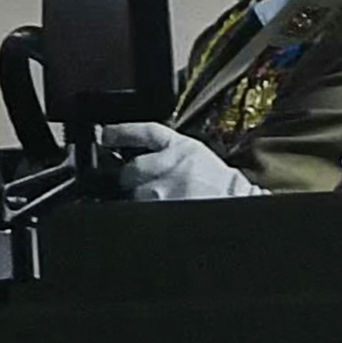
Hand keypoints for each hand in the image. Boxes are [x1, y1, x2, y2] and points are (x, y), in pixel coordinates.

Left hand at [105, 122, 260, 199]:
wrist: (237, 202)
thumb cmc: (217, 183)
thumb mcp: (195, 156)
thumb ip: (167, 153)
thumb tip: (135, 158)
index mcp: (181, 147)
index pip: (146, 132)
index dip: (122, 132)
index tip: (105, 134)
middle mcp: (173, 165)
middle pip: (132, 168)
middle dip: (130, 178)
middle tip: (140, 184)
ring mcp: (166, 190)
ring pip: (134, 194)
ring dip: (140, 198)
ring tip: (159, 200)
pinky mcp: (163, 209)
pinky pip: (142, 210)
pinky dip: (144, 210)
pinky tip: (157, 207)